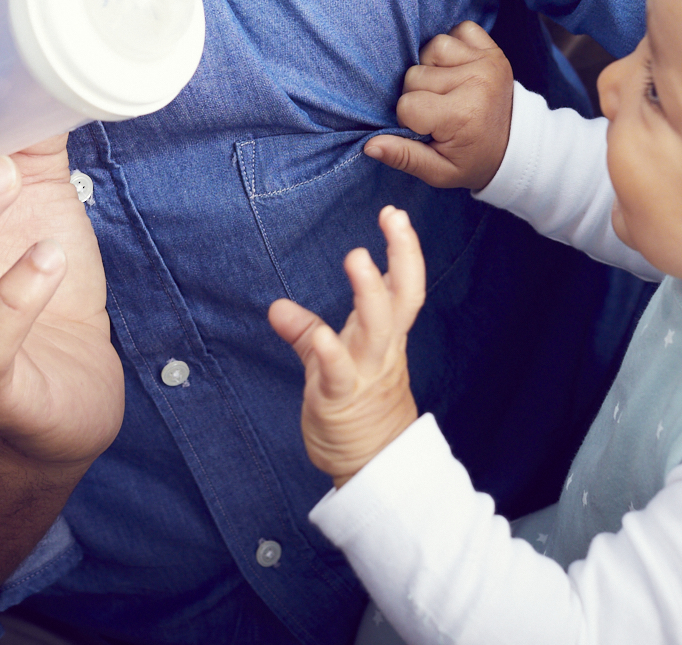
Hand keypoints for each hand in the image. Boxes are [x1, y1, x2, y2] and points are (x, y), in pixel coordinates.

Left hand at [267, 206, 425, 485]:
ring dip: (369, 293)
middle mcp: (381, 350)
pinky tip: (320, 334)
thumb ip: (306, 333)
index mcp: (384, 338)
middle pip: (401, 298)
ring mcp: (363, 372)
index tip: (396, 215)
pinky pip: (336, 371)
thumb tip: (277, 308)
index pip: (403, 287)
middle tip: (394, 218)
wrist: (371, 467)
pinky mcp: (339, 397)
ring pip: (375, 328)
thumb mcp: (330, 363)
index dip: (404, 251)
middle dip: (403, 256)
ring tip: (359, 258)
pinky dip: (327, 350)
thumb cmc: (356, 411)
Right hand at [364, 20, 513, 190]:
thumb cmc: (472, 158)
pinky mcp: (493, 49)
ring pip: (432, 48)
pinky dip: (453, 45)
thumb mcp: (439, 172)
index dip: (409, 119)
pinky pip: (460, 30)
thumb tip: (369, 145)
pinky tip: (457, 68)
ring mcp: (486, 61)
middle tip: (439, 112)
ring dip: (432, 67)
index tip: (429, 130)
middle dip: (418, 94)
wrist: (516, 145)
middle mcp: (475, 82)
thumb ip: (404, 158)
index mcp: (462, 115)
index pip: (407, 105)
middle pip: (414, 74)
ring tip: (445, 89)